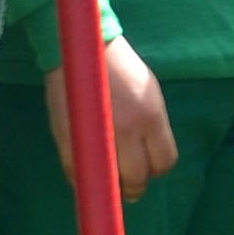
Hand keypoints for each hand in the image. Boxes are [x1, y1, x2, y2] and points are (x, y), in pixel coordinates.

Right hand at [44, 31, 178, 202]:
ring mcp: (97, 137)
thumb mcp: (150, 94)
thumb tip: (147, 161)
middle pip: (138, 180)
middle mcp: (127, 131)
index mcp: (151, 118)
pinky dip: (84, 179)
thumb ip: (152, 128)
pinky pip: (80, 176)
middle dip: (135, 185)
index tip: (147, 166)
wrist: (85, 48)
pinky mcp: (70, 140)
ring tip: (108, 175)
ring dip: (110, 186)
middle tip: (128, 181)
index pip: (163, 163)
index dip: (156, 169)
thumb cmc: (121, 69)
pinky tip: (88, 168)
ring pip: (109, 183)